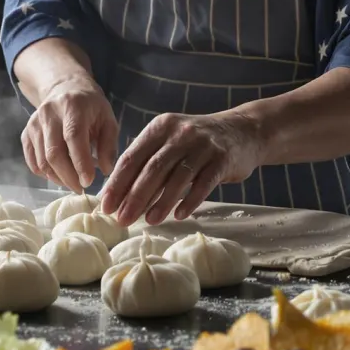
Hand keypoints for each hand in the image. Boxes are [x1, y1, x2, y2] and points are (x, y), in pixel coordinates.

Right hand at [21, 76, 118, 189]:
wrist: (65, 89)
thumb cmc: (91, 107)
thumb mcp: (108, 120)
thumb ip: (109, 145)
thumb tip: (106, 170)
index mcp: (73, 106)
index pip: (73, 137)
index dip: (80, 162)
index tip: (89, 182)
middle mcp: (49, 113)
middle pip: (53, 152)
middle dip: (68, 177)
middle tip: (81, 189)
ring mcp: (34, 123)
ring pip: (42, 161)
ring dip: (58, 178)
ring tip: (73, 182)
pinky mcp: (26, 133)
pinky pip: (32, 161)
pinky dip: (45, 174)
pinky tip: (59, 175)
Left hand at [100, 110, 263, 225]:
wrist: (243, 131)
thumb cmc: (198, 143)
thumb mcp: (170, 141)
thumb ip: (147, 162)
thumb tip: (117, 194)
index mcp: (160, 127)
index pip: (132, 156)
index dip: (117, 183)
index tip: (106, 206)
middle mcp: (179, 133)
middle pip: (152, 168)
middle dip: (134, 196)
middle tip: (122, 219)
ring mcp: (202, 145)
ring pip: (177, 177)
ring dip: (161, 202)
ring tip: (149, 221)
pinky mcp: (222, 159)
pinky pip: (203, 184)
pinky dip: (190, 201)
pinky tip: (179, 215)